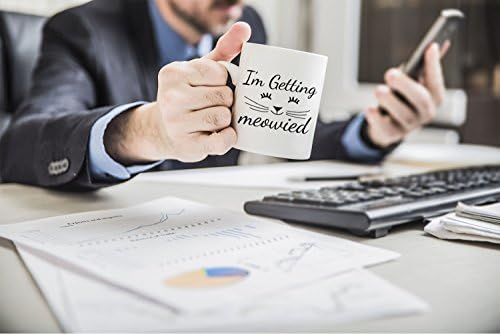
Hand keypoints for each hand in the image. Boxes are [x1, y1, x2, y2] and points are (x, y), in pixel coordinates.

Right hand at [104, 22, 250, 164]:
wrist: (164, 131)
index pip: (219, 72)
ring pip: (223, 117)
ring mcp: (177, 124)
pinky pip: (221, 141)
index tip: (213, 86)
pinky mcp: (189, 146)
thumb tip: (244, 29)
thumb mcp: (201, 70)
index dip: (224, 81)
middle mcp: (170, 97)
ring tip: (214, 119)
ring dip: (226, 119)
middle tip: (214, 104)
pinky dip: (228, 137)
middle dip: (227, 101)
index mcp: (173, 73)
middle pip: (224, 95)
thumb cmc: (188, 96)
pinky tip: (223, 133)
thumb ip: (224, 49)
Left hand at [364, 43, 446, 147]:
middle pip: (420, 99)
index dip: (434, 65)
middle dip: (406, 85)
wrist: (389, 125)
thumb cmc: (403, 98)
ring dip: (390, 101)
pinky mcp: (393, 134)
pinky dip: (376, 118)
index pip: (436, 81)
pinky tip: (369, 109)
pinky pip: (385, 128)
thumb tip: (434, 46)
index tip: (430, 47)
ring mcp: (410, 125)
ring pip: (403, 114)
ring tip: (379, 90)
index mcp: (434, 97)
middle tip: (390, 73)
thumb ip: (421, 68)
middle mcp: (426, 112)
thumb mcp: (412, 82)